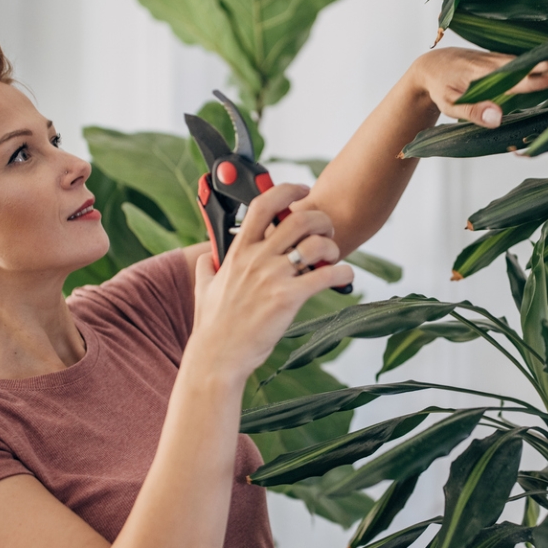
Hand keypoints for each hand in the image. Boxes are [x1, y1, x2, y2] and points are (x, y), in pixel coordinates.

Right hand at [186, 184, 353, 379]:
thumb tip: (206, 258)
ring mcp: (272, 277)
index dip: (287, 190)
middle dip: (321, 220)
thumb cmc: (213, 326)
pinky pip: (326, 276)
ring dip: (332, 247)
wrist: (217, 357)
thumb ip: (206, 268)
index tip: (302, 190)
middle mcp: (256, 258)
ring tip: (332, 258)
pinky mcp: (288, 298)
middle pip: (299, 219)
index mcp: (238, 251)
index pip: (263, 205)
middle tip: (326, 232)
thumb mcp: (203, 288)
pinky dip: (342, 273)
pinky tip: (343, 277)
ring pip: (316, 244)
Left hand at [409, 45, 547, 128]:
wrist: (434, 64)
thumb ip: (474, 112)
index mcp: (487, 76)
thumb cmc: (442, 87)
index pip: (515, 78)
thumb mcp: (451, 104)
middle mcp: (501, 64)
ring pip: (540, 59)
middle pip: (535, 64)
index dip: (535, 79)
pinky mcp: (510, 60)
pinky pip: (536, 59)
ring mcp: (507, 60)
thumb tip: (498, 119)